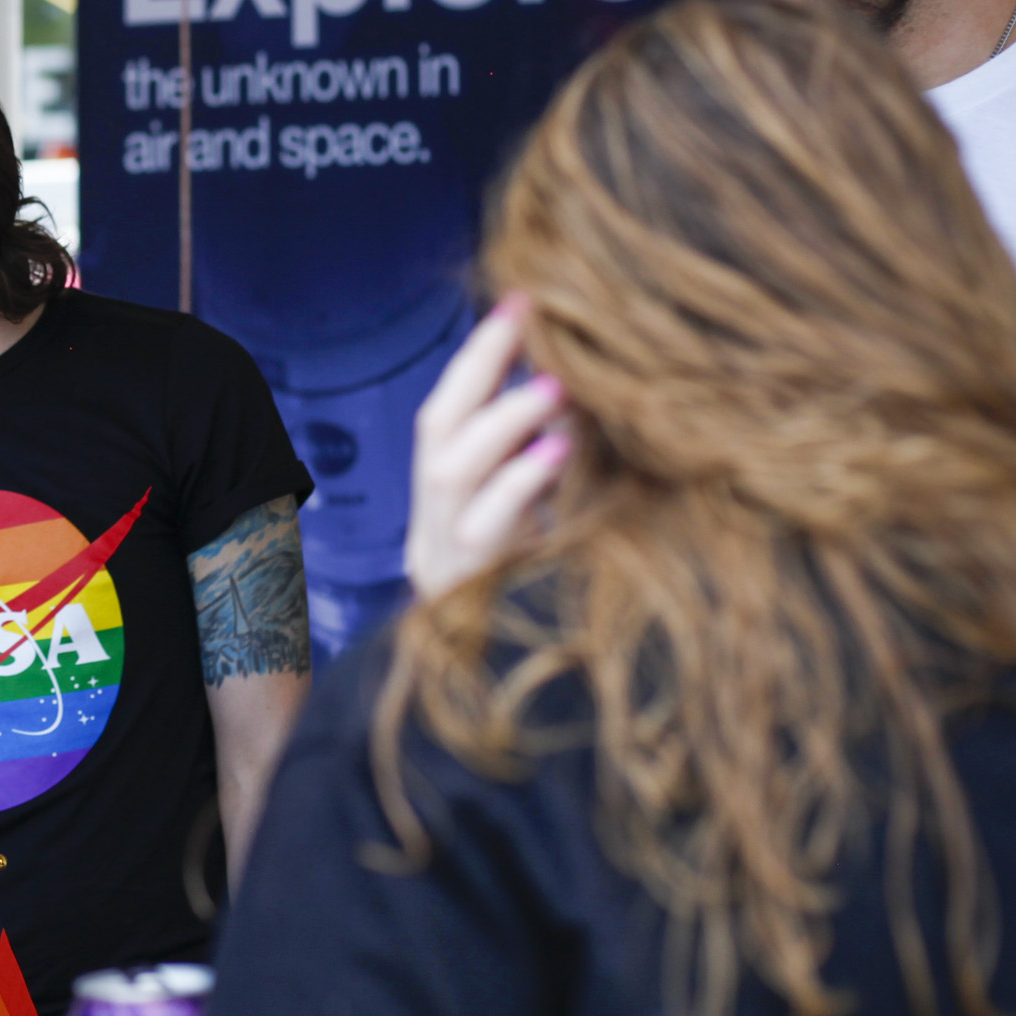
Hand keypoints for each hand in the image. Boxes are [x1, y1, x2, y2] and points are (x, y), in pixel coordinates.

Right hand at [405, 293, 570, 600]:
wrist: (481, 716)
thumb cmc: (528, 617)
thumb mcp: (529, 539)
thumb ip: (540, 476)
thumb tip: (583, 395)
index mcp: (440, 514)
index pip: (446, 418)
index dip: (479, 357)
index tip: (522, 298)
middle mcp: (432, 535)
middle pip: (435, 437)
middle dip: (479, 373)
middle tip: (529, 324)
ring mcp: (446, 567)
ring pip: (450, 476)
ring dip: (502, 423)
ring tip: (554, 390)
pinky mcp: (471, 600)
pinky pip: (487, 534)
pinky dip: (520, 488)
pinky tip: (558, 457)